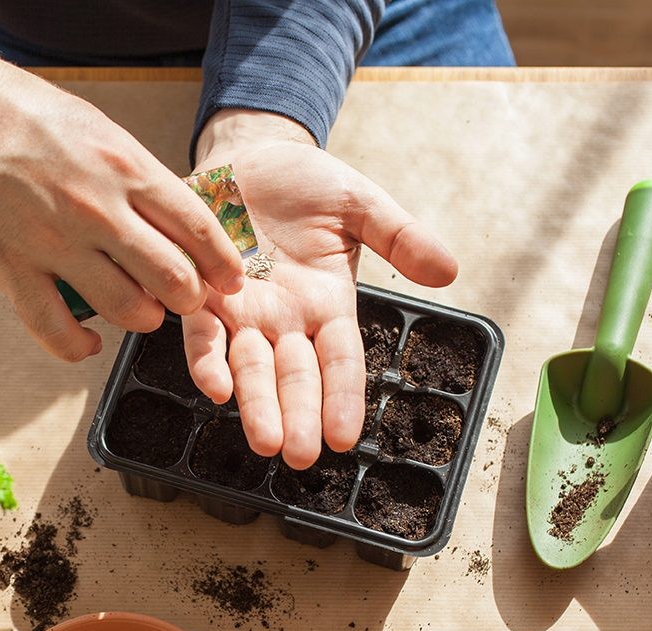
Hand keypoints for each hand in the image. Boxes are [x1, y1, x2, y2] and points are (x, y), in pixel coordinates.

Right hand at [0, 4, 244, 361]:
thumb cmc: (13, 110)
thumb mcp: (92, 127)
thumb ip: (133, 174)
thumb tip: (172, 215)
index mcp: (123, 165)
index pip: (197, 227)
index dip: (223, 262)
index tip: (231, 280)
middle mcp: (95, 208)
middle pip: (171, 278)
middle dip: (189, 298)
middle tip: (187, 300)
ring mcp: (52, 243)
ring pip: (126, 309)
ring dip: (142, 318)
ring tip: (141, 311)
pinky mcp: (10, 269)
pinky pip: (56, 332)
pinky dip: (79, 346)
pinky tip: (89, 341)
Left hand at [185, 111, 457, 468]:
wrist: (249, 154)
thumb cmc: (306, 184)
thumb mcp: (361, 206)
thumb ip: (400, 237)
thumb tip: (450, 271)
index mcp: (327, 305)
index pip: (339, 361)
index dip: (342, 397)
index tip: (344, 436)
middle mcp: (284, 319)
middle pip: (294, 376)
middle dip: (297, 416)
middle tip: (299, 456)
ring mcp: (242, 311)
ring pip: (250, 367)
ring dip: (255, 404)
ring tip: (264, 440)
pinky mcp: (202, 294)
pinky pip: (203, 333)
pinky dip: (207, 359)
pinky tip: (215, 387)